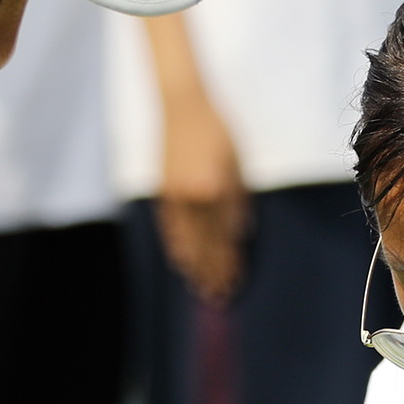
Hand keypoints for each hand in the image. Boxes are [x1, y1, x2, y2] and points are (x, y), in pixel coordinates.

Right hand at [155, 87, 252, 303]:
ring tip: (201, 287)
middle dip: (214, 271)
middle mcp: (193, 198)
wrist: (182, 107)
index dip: (231, 261)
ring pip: (186, 240)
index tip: (236, 281)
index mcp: (216, 191)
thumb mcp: (236, 164)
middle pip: (205, 245)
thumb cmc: (217, 130)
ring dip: (195, 265)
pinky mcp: (163, 192)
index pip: (225, 236)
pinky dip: (176, 245)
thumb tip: (239, 234)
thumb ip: (237, 201)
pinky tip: (181, 261)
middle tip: (219, 296)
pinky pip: (170, 227)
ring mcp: (175, 197)